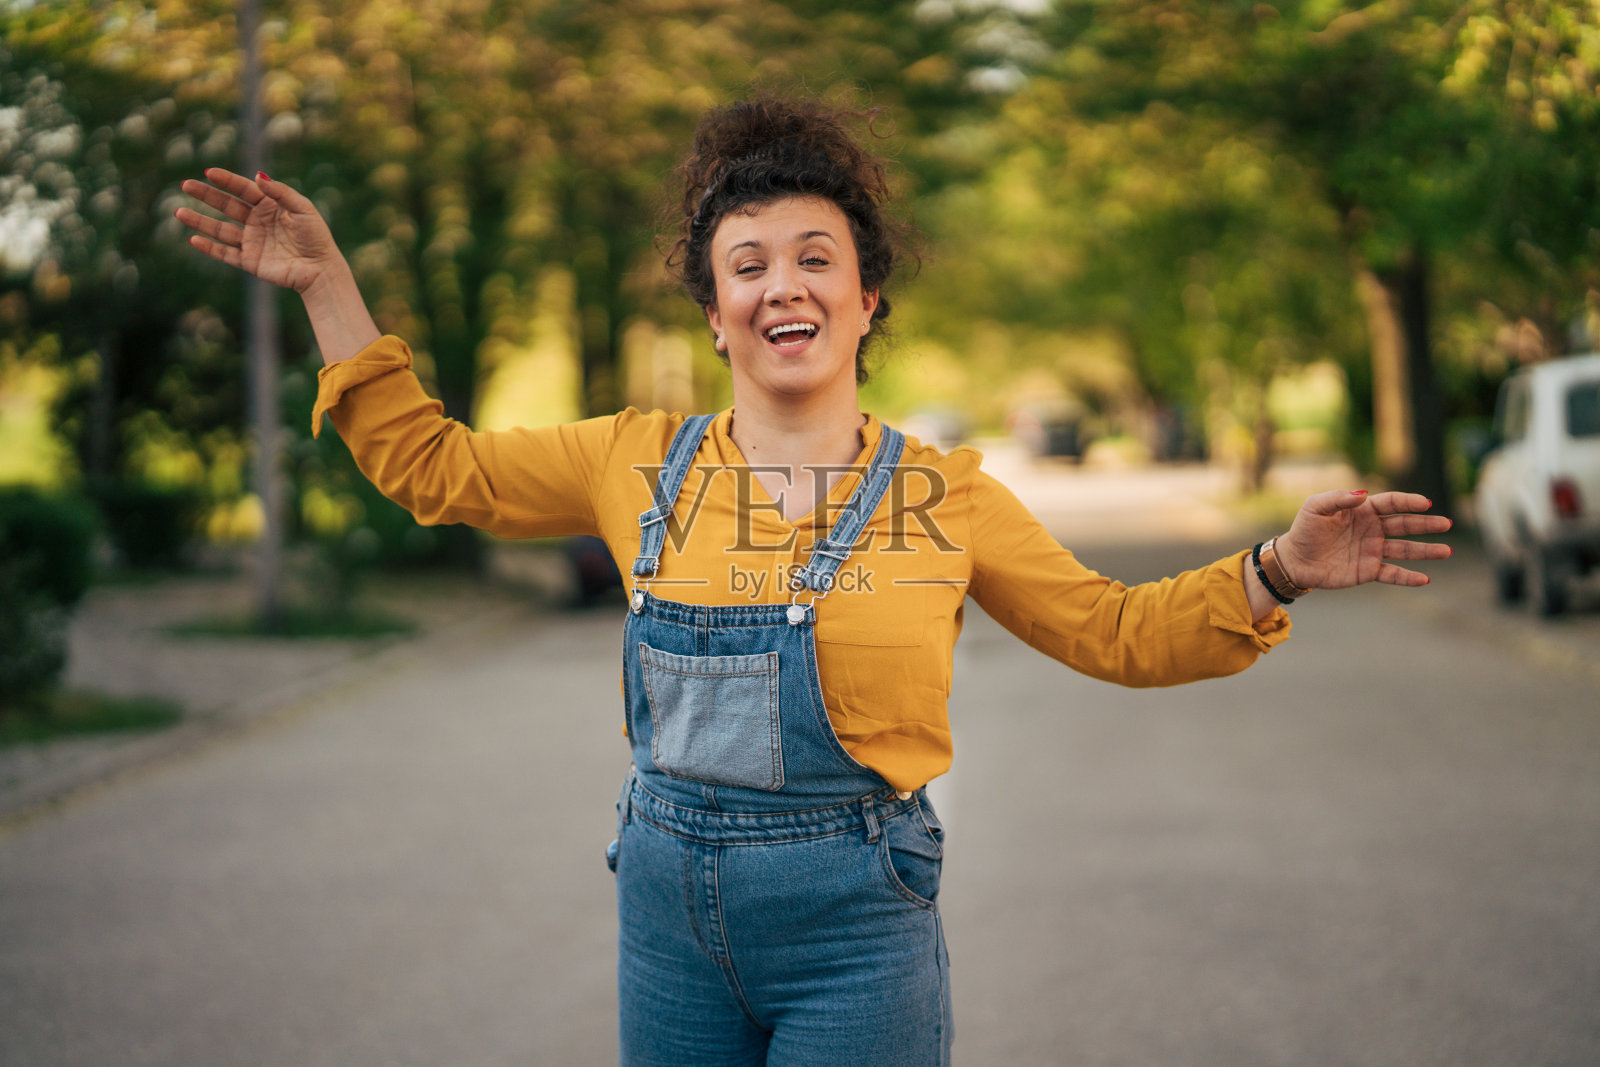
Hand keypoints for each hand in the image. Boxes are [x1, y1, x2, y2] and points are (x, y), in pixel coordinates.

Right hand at [176, 169, 341, 292]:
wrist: (321, 270)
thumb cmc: (316, 237)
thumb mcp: (303, 209)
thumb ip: (281, 193)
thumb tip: (258, 176)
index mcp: (270, 206)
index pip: (244, 189)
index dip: (226, 181)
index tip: (208, 172)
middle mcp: (258, 222)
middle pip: (227, 206)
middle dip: (206, 196)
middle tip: (185, 185)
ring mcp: (252, 242)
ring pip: (220, 230)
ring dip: (200, 221)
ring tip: (179, 213)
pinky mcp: (250, 262)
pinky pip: (225, 254)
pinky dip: (210, 248)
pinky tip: (194, 239)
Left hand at [1273, 489, 1451, 590]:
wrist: (1294, 560)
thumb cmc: (1304, 530)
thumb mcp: (1315, 508)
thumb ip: (1338, 498)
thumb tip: (1363, 494)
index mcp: (1363, 511)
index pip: (1392, 504)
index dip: (1409, 502)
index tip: (1426, 503)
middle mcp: (1373, 530)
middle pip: (1405, 525)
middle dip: (1426, 524)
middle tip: (1446, 524)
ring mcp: (1372, 551)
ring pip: (1405, 550)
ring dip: (1426, 551)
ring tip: (1446, 551)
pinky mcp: (1368, 571)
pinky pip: (1392, 574)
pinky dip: (1407, 577)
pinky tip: (1425, 579)